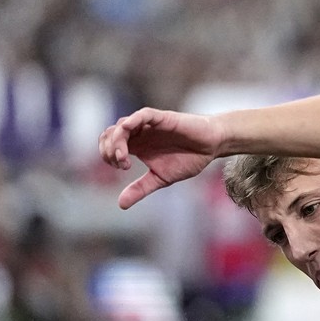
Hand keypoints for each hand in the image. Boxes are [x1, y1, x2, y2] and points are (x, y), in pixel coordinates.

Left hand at [98, 108, 226, 208]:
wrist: (211, 147)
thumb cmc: (188, 159)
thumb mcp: (160, 178)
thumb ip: (140, 189)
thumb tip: (121, 205)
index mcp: (135, 146)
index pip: (108, 146)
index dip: (108, 157)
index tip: (124, 169)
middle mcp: (138, 133)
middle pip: (109, 135)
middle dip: (108, 150)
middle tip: (122, 164)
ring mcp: (148, 125)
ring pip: (121, 126)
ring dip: (116, 141)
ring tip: (124, 157)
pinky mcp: (161, 118)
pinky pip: (141, 115)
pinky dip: (132, 121)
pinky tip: (128, 130)